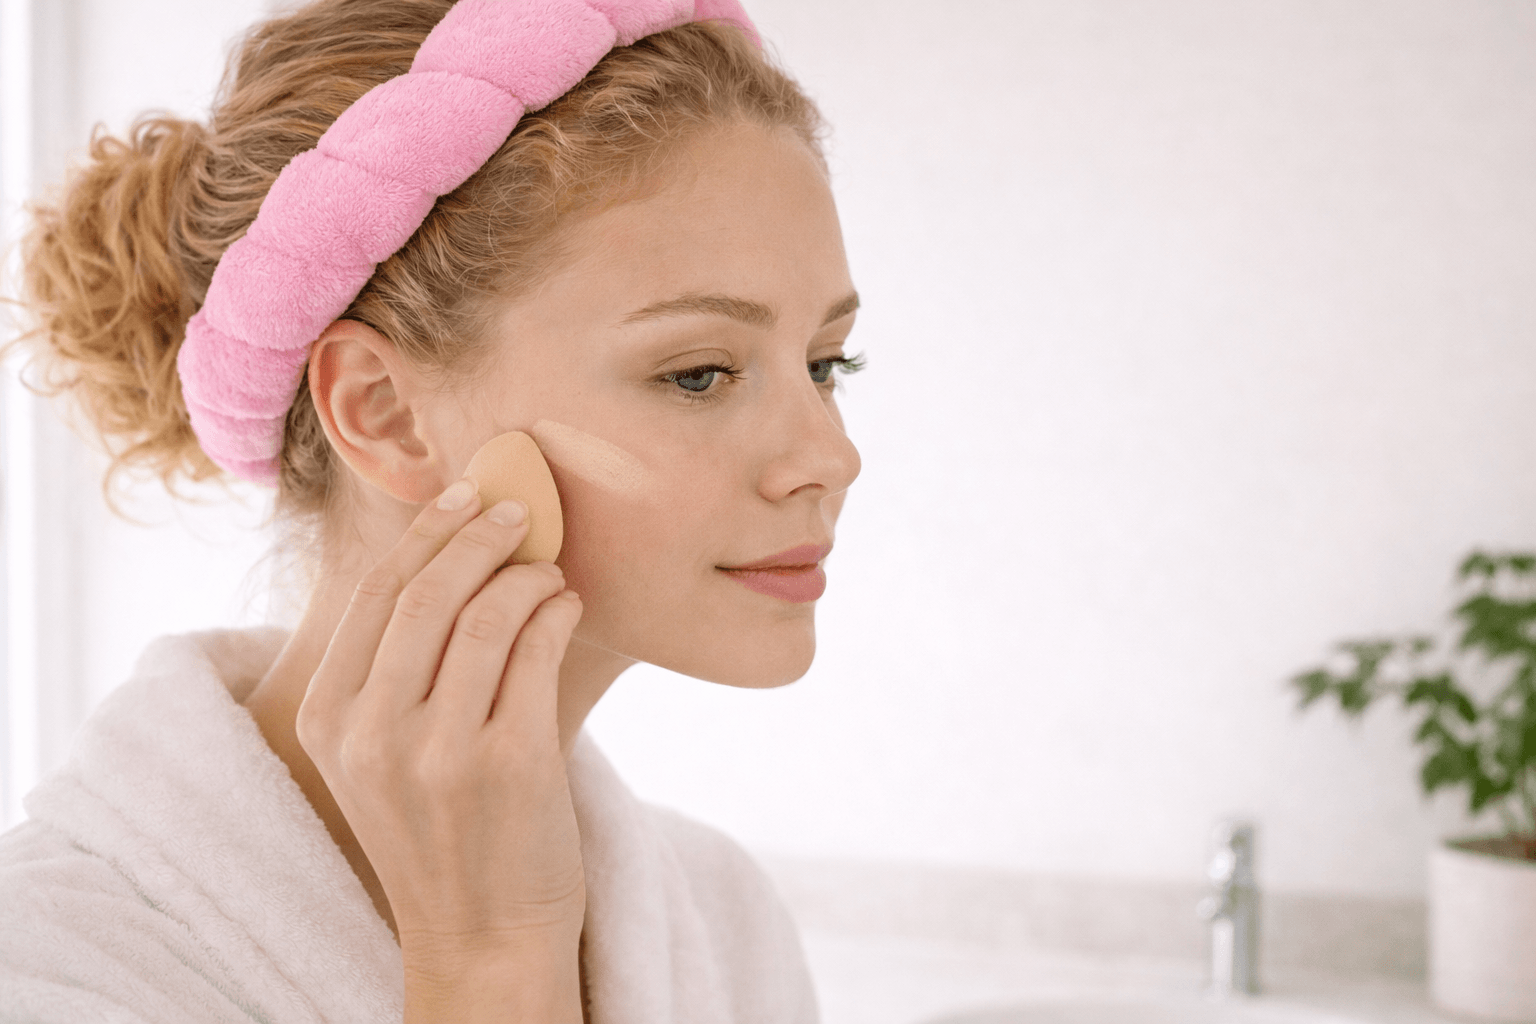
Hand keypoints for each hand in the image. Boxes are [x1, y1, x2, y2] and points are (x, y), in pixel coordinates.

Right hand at [295, 477, 586, 965]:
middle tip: (520, 512)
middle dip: (481, 535)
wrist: (481, 937)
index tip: (466, 497)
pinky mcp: (510, 763)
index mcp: (326, 720)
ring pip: (486, 614)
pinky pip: (537, 651)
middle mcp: (372, 732)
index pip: (375, 594)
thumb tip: (448, 552)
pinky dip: (557, 612)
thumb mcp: (377, 757)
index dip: (427, 532)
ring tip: (550, 572)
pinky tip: (566, 607)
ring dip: (528, 575)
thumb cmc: (439, 834)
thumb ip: (391, 671)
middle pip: (429, 592)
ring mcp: (439, 750)